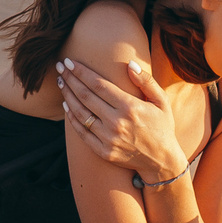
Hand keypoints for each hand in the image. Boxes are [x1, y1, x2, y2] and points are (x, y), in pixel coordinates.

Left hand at [57, 56, 187, 181]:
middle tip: (60, 68)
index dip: (81, 71)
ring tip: (61, 83)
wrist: (162, 161)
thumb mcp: (161, 101)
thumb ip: (146, 81)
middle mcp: (116, 122)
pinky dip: (71, 118)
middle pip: (85, 96)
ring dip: (67, 96)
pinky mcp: (103, 151)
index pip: (98, 84)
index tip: (69, 61)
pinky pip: (81, 132)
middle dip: (70, 79)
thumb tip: (130, 64)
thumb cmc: (162, 126)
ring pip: (80, 113)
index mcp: (130, 107)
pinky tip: (66, 105)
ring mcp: (108, 138)